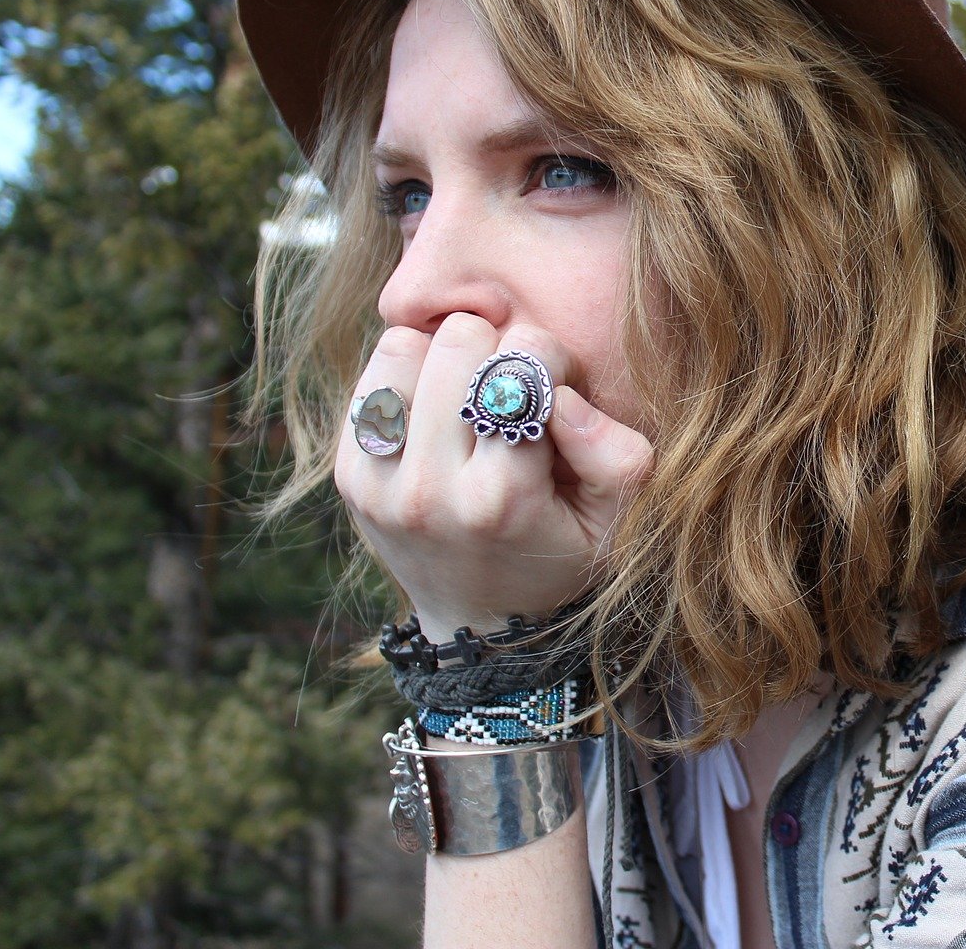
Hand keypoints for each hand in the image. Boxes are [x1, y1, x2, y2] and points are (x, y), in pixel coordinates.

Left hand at [334, 312, 651, 635]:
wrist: (481, 625)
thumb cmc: (560, 558)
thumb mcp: (616, 521)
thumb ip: (617, 455)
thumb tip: (561, 397)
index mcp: (500, 498)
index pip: (524, 357)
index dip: (552, 358)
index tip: (557, 395)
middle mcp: (430, 489)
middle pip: (459, 340)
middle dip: (497, 352)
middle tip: (511, 395)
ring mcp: (378, 483)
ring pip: (404, 346)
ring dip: (443, 359)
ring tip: (468, 398)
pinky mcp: (348, 475)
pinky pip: (371, 376)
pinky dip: (408, 377)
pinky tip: (435, 412)